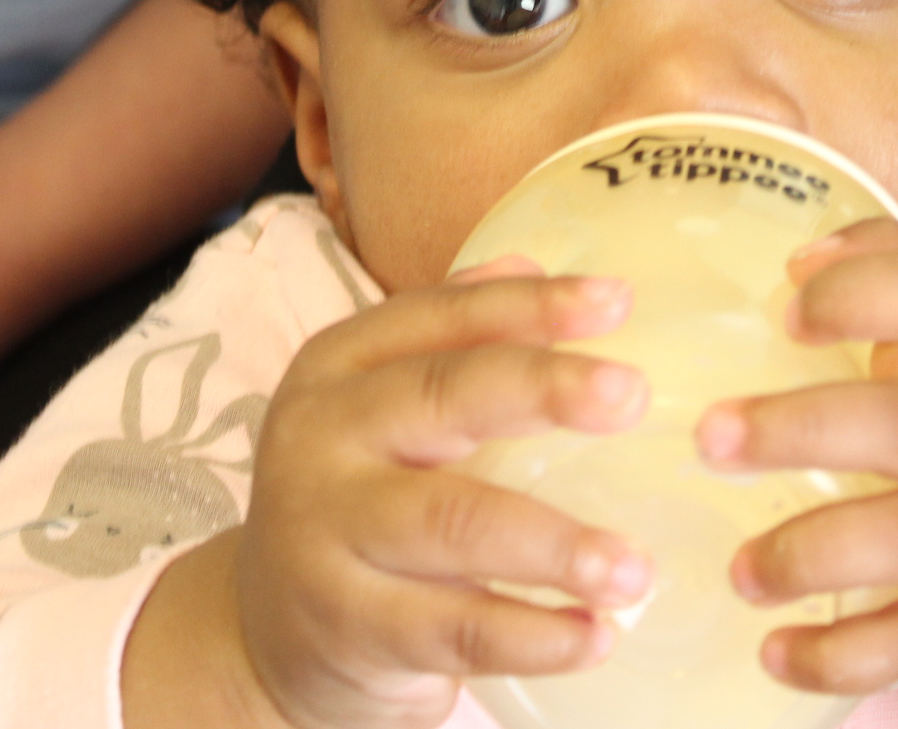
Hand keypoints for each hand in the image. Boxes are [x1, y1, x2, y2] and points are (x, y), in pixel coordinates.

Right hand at [127, 262, 656, 728]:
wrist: (263, 631)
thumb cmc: (359, 495)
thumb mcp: (383, 407)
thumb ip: (453, 338)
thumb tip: (533, 261)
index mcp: (339, 366)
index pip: (439, 316)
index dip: (528, 306)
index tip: (618, 301)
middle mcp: (324, 437)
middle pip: (443, 398)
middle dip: (544, 390)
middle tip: (632, 396)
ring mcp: (330, 535)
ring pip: (454, 524)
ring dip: (556, 545)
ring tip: (634, 565)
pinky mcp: (350, 628)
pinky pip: (456, 629)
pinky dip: (535, 635)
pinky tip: (597, 635)